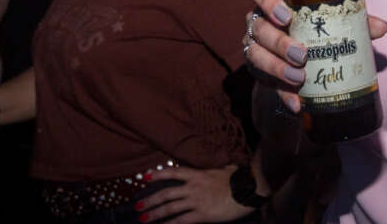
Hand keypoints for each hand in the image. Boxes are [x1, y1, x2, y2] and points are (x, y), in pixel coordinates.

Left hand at [137, 165, 251, 222]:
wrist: (248, 189)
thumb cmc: (239, 180)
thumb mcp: (226, 170)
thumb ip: (217, 170)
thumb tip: (222, 167)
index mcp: (199, 174)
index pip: (174, 172)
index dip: (158, 174)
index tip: (145, 177)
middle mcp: (194, 187)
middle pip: (166, 192)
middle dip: (150, 199)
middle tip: (137, 205)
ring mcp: (196, 201)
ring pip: (170, 207)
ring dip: (154, 213)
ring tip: (143, 218)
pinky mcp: (202, 214)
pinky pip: (181, 220)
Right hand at [246, 0, 386, 112]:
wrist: (302, 53)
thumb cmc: (319, 25)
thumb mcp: (335, 19)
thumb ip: (356, 20)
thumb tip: (383, 27)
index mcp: (275, 1)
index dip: (269, 2)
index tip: (287, 16)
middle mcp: (260, 22)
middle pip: (259, 28)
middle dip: (279, 43)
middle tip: (301, 54)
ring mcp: (256, 47)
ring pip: (255, 55)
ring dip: (276, 67)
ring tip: (299, 77)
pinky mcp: (260, 72)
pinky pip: (266, 83)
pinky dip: (283, 94)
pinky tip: (297, 102)